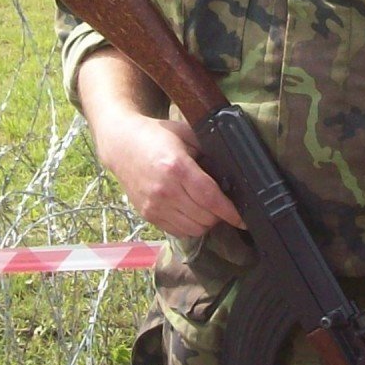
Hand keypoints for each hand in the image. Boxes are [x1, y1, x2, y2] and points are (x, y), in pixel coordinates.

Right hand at [93, 111, 243, 240]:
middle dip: (219, 215)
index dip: (230, 212)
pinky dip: (189, 226)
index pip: (210, 198)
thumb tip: (234, 169)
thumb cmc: (156, 136)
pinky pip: (177, 231)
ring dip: (205, 223)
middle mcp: (165, 191)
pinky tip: (190, 212)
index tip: (243, 219)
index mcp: (177, 167)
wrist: (121, 144)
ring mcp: (154, 205)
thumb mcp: (185, 133)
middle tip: (223, 206)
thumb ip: (208, 150)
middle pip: (204, 217)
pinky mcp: (147, 215)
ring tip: (207, 209)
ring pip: (193, 229)